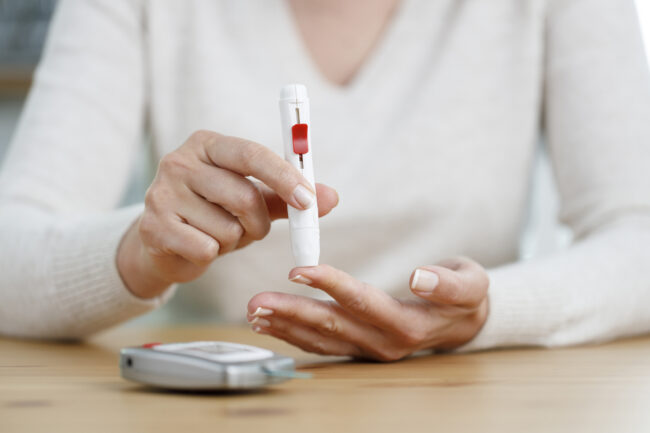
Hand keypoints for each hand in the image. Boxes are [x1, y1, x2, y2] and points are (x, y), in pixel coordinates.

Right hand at [117, 130, 338, 298]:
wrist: (163, 243)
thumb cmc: (214, 214)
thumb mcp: (251, 200)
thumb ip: (288, 197)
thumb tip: (332, 197)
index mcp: (207, 144)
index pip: (253, 154)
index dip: (285, 178)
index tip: (309, 201)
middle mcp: (179, 161)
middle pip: (244, 196)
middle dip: (260, 223)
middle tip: (254, 229)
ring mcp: (161, 193)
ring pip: (227, 229)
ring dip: (234, 240)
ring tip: (217, 234)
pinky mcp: (152, 227)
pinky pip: (206, 249)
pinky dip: (212, 254)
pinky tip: (197, 246)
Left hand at [247, 257, 488, 360]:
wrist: (464, 323)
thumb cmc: (466, 296)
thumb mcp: (471, 284)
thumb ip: (450, 284)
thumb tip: (420, 277)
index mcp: (408, 325)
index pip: (362, 303)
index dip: (331, 286)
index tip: (299, 269)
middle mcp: (384, 343)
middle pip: (332, 326)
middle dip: (293, 313)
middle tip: (258, 302)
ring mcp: (369, 349)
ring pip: (322, 340)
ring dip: (286, 326)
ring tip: (255, 312)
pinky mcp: (359, 347)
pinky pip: (322, 344)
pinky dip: (294, 334)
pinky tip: (270, 323)